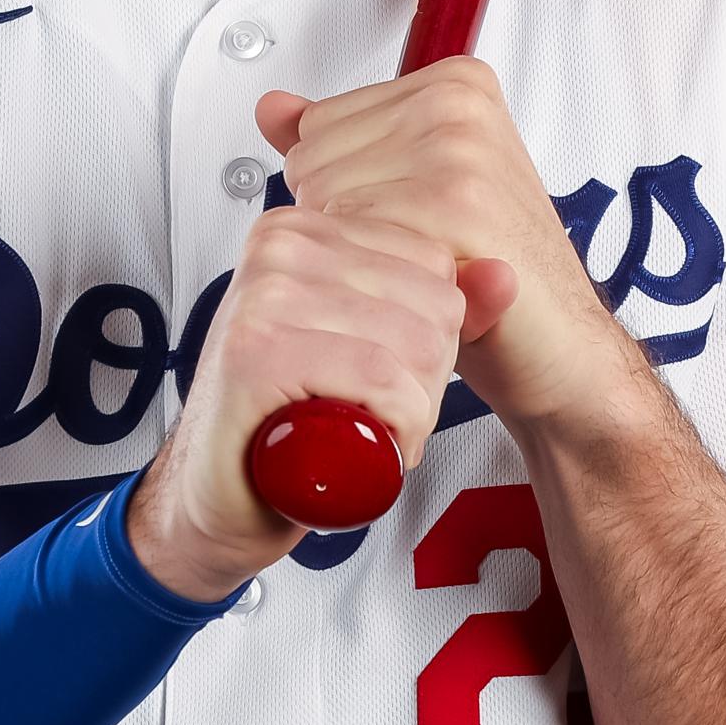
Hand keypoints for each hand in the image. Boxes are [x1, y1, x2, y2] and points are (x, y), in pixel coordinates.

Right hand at [129, 203, 484, 601]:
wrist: (221, 495)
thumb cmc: (287, 422)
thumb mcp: (372, 349)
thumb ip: (438, 307)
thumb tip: (504, 275)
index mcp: (304, 229)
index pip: (435, 263)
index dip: (431, 340)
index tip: (382, 372)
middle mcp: (280, 247)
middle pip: (434, 306)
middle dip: (425, 381)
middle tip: (370, 411)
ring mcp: (263, 294)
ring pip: (416, 346)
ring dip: (409, 414)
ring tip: (358, 429)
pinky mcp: (257, 351)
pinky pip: (380, 379)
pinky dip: (392, 429)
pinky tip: (354, 444)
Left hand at [258, 58, 641, 432]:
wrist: (558, 345)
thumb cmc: (488, 268)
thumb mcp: (408, 186)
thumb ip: (337, 139)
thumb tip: (273, 107)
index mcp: (452, 84)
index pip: (316, 122)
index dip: (344, 186)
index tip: (408, 208)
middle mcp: (457, 104)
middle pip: (311, 158)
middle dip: (345, 218)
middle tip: (416, 245)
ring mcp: (459, 148)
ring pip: (322, 198)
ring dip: (358, 251)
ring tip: (421, 264)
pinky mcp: (455, 202)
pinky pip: (352, 233)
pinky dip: (373, 276)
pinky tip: (425, 283)